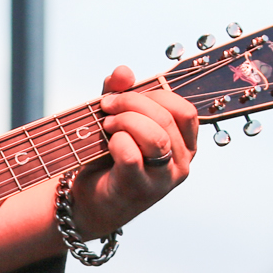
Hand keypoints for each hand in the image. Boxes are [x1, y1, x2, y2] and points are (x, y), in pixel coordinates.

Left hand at [63, 65, 199, 236]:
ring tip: (107, 125)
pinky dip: (116, 142)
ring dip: (125, 121)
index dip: (154, 95)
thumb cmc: (108, 158)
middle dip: (131, 103)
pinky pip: (132, 155)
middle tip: (106, 107)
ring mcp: (163, 179)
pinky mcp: (140, 190)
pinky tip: (107, 144)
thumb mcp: (117, 118)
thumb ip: (121, 93)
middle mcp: (181, 163)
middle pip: (165, 119)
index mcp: (184, 144)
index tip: (123, 95)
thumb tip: (124, 72)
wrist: (89, 200)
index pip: (183, 110)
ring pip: (156, 137)